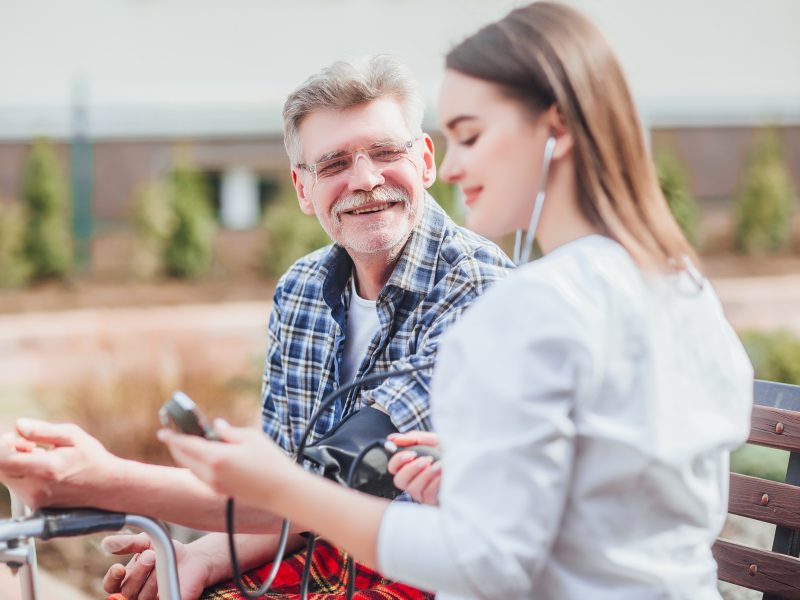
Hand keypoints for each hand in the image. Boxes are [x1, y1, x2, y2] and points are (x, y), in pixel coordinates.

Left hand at [0, 419, 119, 507]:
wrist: (107, 487)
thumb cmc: (92, 459)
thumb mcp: (73, 436)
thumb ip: (42, 430)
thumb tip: (19, 425)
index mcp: (46, 469)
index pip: (3, 460)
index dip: (3, 446)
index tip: (17, 438)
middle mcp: (36, 488)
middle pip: (1, 470)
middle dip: (8, 453)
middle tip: (29, 444)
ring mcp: (35, 500)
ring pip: (8, 479)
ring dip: (16, 464)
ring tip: (40, 456)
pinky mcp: (35, 505)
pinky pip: (17, 487)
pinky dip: (23, 475)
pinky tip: (43, 469)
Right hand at [102, 532, 207, 599]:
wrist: (193, 559)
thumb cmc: (166, 552)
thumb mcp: (147, 542)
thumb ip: (128, 543)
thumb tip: (106, 543)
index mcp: (126, 579)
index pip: (111, 585)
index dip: (112, 579)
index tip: (119, 568)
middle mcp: (135, 594)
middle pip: (127, 592)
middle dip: (138, 573)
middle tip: (151, 556)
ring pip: (142, 598)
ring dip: (151, 581)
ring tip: (161, 565)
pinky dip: (160, 594)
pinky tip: (165, 581)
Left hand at [158, 420, 294, 507]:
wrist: (282, 491)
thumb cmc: (270, 461)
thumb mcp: (251, 438)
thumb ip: (229, 431)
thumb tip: (216, 426)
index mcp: (217, 457)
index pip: (186, 444)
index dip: (172, 437)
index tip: (162, 431)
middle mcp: (211, 473)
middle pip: (184, 457)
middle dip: (176, 446)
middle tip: (174, 434)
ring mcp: (215, 484)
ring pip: (191, 467)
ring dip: (186, 455)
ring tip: (188, 443)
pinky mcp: (220, 491)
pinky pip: (200, 475)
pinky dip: (196, 464)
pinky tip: (203, 457)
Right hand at [387, 431, 441, 505]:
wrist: (469, 462)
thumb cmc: (448, 452)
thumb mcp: (432, 440)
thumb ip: (413, 438)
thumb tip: (392, 438)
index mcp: (409, 465)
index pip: (393, 467)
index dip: (397, 461)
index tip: (411, 454)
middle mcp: (413, 480)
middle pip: (399, 480)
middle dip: (411, 469)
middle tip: (426, 460)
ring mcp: (422, 493)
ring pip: (413, 488)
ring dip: (426, 475)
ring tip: (439, 465)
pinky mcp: (432, 501)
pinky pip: (428, 495)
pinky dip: (435, 483)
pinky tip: (444, 474)